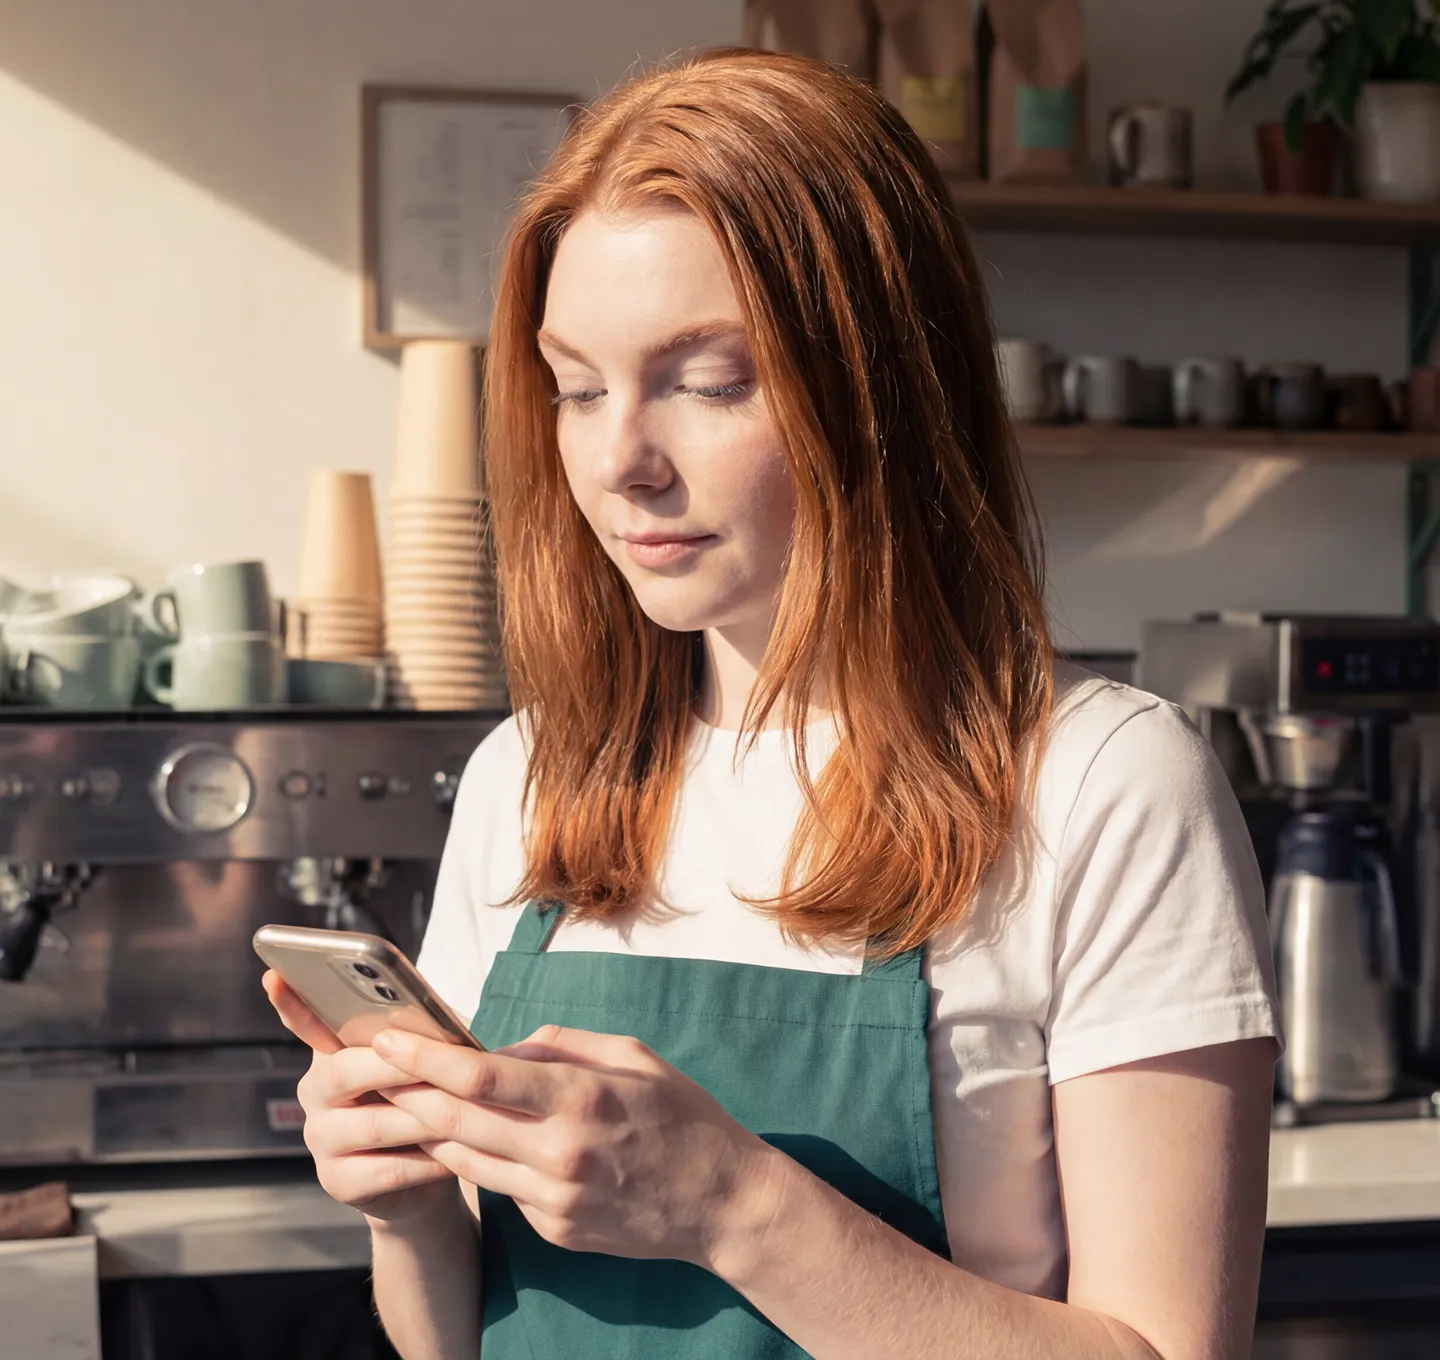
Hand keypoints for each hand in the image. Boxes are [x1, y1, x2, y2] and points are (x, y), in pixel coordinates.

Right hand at [262, 970, 457, 1224]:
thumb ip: (423, 1031)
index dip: (291, 1003)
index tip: (275, 976)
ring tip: (462, 1113)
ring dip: (424, 1118)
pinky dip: (427, 1162)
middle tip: (433, 1066)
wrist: (431, 1171)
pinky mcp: (338, 1182)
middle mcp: (316, 1092)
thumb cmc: (428, 1098)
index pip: (308, 1022)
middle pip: (346, 1072)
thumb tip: (434, 1011)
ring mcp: (321, 1139)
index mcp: (334, 1052)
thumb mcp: (429, 1058)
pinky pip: (389, 1169)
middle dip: (395, 1067)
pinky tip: (452, 1156)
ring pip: (375, 1123)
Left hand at [370, 1024, 782, 1269]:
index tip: (389, 1039)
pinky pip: (501, 1188)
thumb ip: (564, 1044)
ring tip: (407, 1101)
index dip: (426, 1058)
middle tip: (375, 1069)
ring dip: (431, 1131)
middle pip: (457, 1122)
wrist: (719, 1202)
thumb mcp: (634, 1056)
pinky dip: (481, 1160)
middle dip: (407, 1093)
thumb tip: (506, 1047)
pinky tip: (476, 1140)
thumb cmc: (682, 1115)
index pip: (482, 1077)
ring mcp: (554, 1199)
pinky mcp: (553, 1229)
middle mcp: (560, 1153)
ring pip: (466, 1161)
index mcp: (581, 1098)